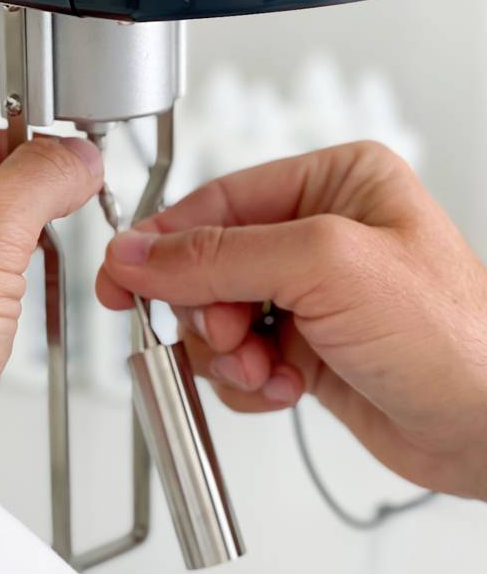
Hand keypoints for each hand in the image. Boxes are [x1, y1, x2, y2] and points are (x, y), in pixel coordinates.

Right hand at [98, 142, 486, 500]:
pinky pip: (237, 359)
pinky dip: (248, 382)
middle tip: (230, 339)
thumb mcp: (325, 267)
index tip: (121, 278)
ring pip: (215, 318)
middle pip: (207, 266)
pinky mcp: (302, 347)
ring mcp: (308, 296)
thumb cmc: (453, 336)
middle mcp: (316, 236)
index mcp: (331, 184)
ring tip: (267, 371)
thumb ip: (218, 256)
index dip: (161, 243)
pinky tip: (284, 389)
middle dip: (208, 312)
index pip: (216, 204)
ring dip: (227, 355)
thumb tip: (138, 252)